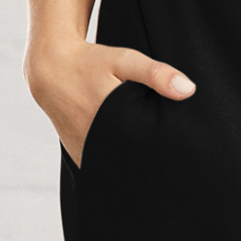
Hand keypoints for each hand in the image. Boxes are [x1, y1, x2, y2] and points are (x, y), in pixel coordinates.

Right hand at [24, 35, 195, 167]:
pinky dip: (116, 170)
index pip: (146, 152)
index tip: (180, 164)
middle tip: (170, 174)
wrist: (51, 69)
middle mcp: (97, 144)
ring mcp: (86, 154)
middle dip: (150, 169)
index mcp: (113, 122)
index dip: (163, 158)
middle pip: (133, 166)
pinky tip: (129, 169)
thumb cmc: (91, 62)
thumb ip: (156, 74)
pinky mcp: (80, 158)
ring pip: (117, 173)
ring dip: (132, 172)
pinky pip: (103, 171)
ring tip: (152, 179)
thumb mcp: (124, 60)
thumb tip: (189, 90)